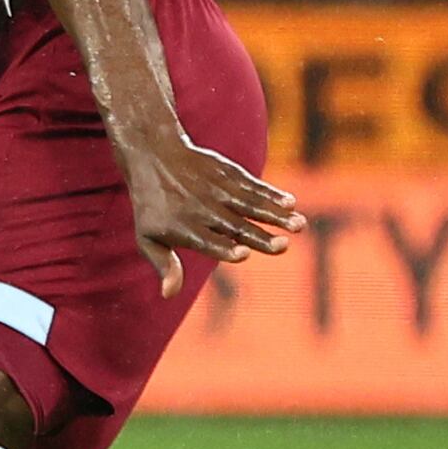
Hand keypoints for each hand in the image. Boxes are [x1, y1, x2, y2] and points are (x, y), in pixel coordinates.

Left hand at [126, 131, 302, 288]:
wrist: (153, 154)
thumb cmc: (152, 206)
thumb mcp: (147, 236)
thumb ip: (163, 264)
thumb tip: (168, 294)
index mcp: (184, 226)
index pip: (207, 240)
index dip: (224, 247)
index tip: (244, 253)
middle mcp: (203, 207)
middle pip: (235, 225)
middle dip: (260, 236)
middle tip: (284, 246)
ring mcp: (216, 188)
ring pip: (249, 203)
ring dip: (275, 214)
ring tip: (299, 224)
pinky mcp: (227, 172)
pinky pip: (251, 184)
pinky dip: (271, 193)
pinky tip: (291, 201)